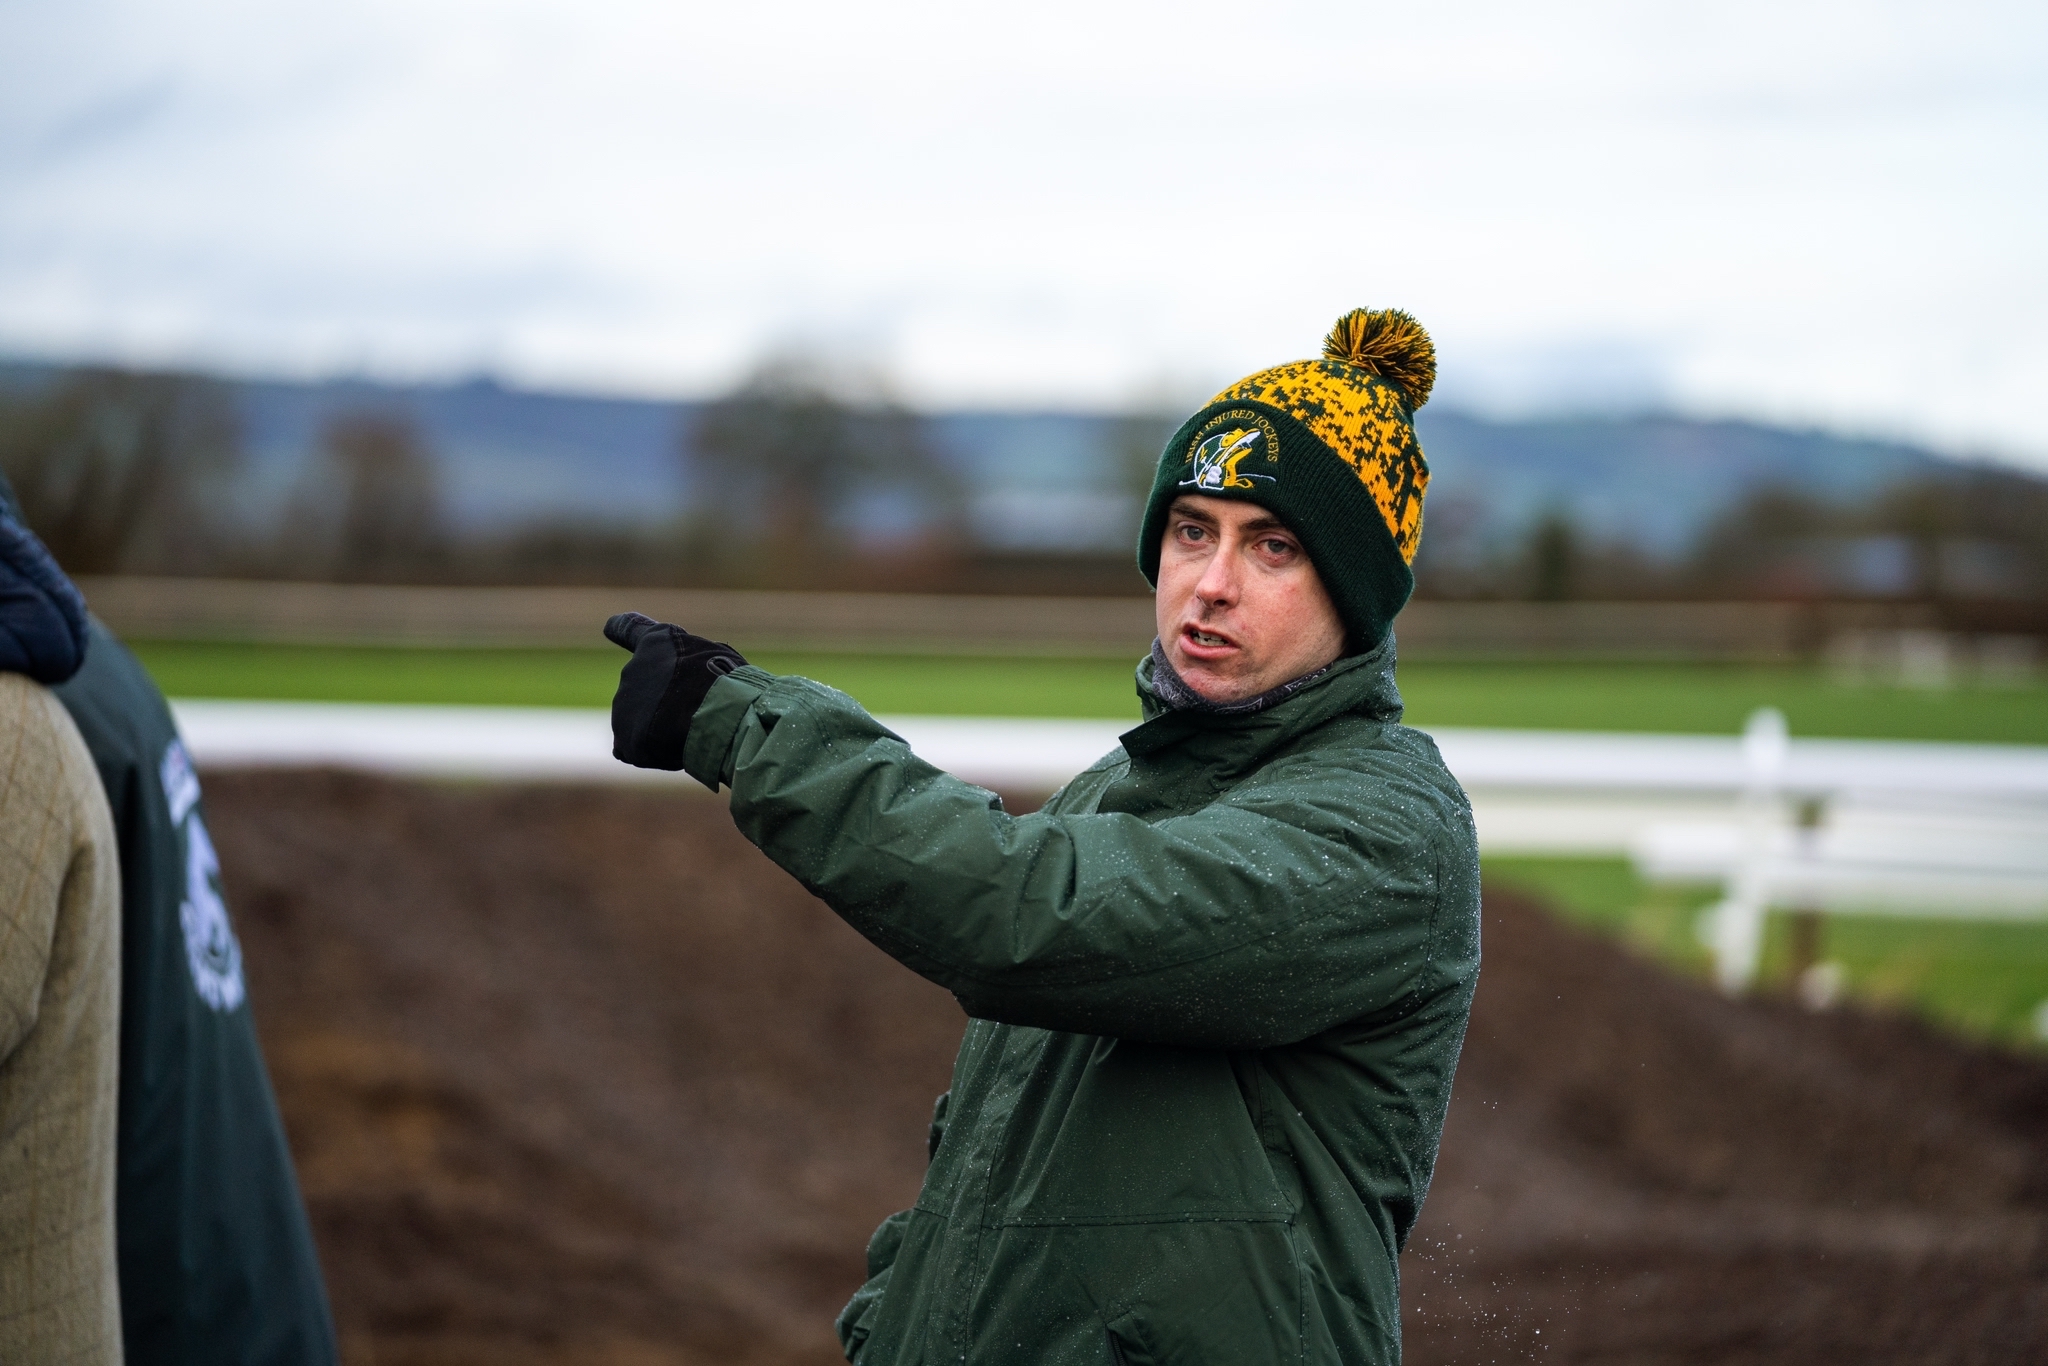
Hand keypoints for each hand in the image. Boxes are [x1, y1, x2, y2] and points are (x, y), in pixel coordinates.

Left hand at [604, 612, 748, 769]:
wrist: (719, 712)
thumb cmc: (728, 683)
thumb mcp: (717, 660)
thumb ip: (692, 670)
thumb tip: (687, 693)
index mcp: (656, 642)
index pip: (628, 629)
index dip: (620, 629)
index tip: (610, 628)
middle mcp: (633, 668)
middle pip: (645, 691)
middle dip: (663, 704)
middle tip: (695, 712)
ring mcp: (624, 703)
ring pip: (641, 722)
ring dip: (660, 730)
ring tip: (690, 731)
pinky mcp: (624, 734)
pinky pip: (633, 748)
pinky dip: (651, 752)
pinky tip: (674, 750)